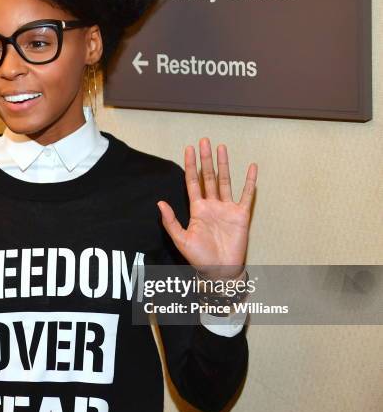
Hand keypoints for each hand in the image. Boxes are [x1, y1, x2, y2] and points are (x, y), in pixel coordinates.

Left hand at [157, 138, 257, 280]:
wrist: (220, 271)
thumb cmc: (200, 257)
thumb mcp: (181, 239)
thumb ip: (171, 221)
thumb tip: (160, 203)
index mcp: (197, 209)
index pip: (192, 182)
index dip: (190, 166)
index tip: (188, 149)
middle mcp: (212, 205)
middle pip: (208, 177)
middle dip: (205, 159)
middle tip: (204, 141)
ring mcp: (227, 208)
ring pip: (225, 181)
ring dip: (223, 164)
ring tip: (221, 147)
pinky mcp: (241, 215)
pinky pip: (246, 195)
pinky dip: (250, 182)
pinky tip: (251, 168)